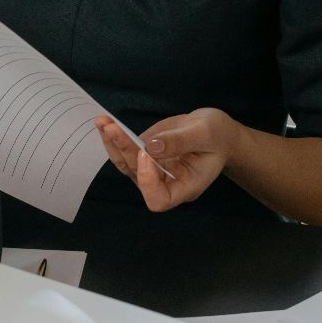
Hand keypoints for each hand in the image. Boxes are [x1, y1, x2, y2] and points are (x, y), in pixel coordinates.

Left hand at [93, 109, 240, 212]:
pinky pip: (125, 152)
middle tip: (113, 128)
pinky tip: (105, 123)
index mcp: (185, 187)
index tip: (147, 153)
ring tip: (103, 123)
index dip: (148, 181)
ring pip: (126, 164)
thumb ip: (179, 142)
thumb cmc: (218, 137)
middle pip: (138, 176)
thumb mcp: (205, 134)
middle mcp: (166, 183)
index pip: (158, 199)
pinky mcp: (145, 155)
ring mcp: (153, 170)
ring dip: (113, 144)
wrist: (216, 132)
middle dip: (125, 151)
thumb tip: (151, 146)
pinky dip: (114, 138)